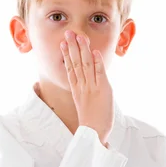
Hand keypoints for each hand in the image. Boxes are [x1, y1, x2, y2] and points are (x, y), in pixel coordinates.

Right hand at [60, 30, 113, 145]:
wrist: (93, 133)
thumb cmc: (91, 121)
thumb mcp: (83, 104)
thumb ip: (83, 92)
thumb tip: (85, 84)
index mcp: (76, 90)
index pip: (70, 68)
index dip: (67, 55)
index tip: (63, 43)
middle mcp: (82, 86)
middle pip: (76, 63)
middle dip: (72, 47)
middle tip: (68, 33)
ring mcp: (91, 87)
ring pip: (86, 65)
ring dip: (84, 50)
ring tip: (80, 37)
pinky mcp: (102, 90)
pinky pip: (99, 73)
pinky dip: (97, 62)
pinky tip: (95, 52)